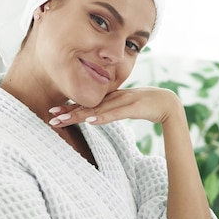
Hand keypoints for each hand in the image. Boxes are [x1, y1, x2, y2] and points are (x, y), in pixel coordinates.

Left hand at [47, 87, 181, 127]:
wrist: (168, 103)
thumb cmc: (148, 106)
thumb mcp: (126, 109)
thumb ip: (113, 111)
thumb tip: (97, 117)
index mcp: (112, 98)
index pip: (88, 103)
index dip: (71, 108)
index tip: (54, 113)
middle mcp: (114, 98)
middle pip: (88, 106)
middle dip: (68, 112)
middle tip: (51, 118)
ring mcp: (123, 101)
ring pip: (97, 109)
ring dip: (80, 115)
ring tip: (63, 120)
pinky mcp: (133, 107)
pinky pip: (115, 113)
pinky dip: (102, 117)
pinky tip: (90, 120)